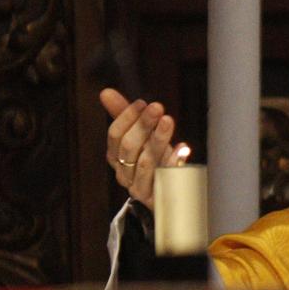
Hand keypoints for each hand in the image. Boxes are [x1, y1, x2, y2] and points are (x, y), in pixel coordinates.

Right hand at [101, 88, 180, 208]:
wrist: (169, 195)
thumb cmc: (153, 159)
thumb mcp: (140, 137)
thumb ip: (123, 115)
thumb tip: (105, 92)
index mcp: (116, 157)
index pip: (115, 135)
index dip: (127, 117)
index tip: (142, 103)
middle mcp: (124, 173)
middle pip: (129, 147)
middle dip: (142, 125)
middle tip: (157, 107)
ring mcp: (140, 187)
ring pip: (145, 162)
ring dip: (157, 139)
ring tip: (168, 120)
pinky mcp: (159, 197)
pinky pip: (165, 179)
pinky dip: (173, 162)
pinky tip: (183, 147)